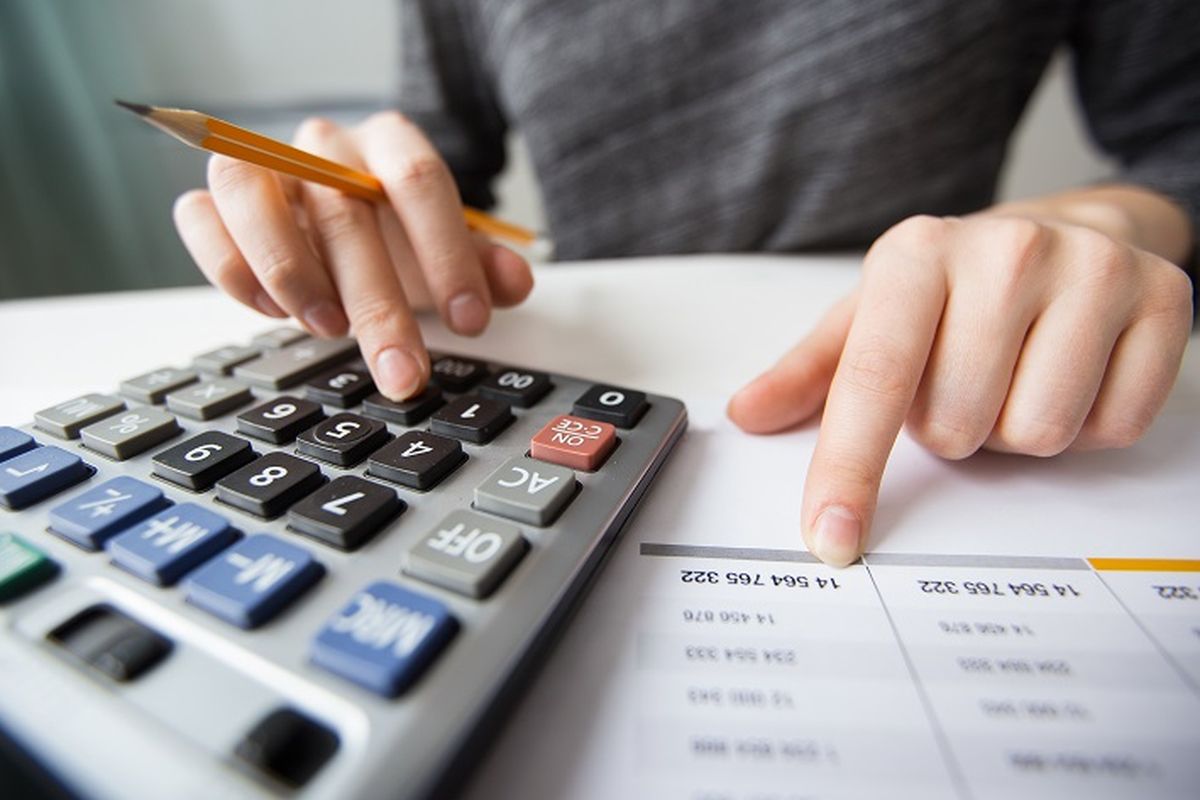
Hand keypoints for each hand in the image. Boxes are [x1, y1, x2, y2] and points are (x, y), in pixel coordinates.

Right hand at [173, 113, 533, 399]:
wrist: (344, 217)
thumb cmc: (399, 237)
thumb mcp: (447, 252)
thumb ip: (484, 267)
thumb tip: (514, 283)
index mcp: (390, 143)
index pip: (419, 180)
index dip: (446, 254)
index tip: (469, 322)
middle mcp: (323, 145)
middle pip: (344, 211)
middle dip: (379, 305)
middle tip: (403, 373)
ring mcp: (263, 165)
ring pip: (249, 192)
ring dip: (288, 270)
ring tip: (330, 332)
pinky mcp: (214, 199)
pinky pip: (199, 217)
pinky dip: (231, 268)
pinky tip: (273, 314)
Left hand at [728, 207, 1193, 565]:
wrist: (1069, 227)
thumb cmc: (955, 287)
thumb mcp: (872, 315)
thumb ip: (809, 372)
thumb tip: (747, 415)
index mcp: (916, 255)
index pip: (873, 381)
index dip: (848, 468)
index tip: (832, 536)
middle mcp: (1006, 250)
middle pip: (957, 427)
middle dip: (952, 428)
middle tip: (964, 380)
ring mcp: (1093, 270)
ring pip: (1034, 434)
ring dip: (1014, 430)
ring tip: (1014, 374)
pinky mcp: (1164, 299)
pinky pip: (1111, 428)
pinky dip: (1085, 425)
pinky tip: (1072, 373)